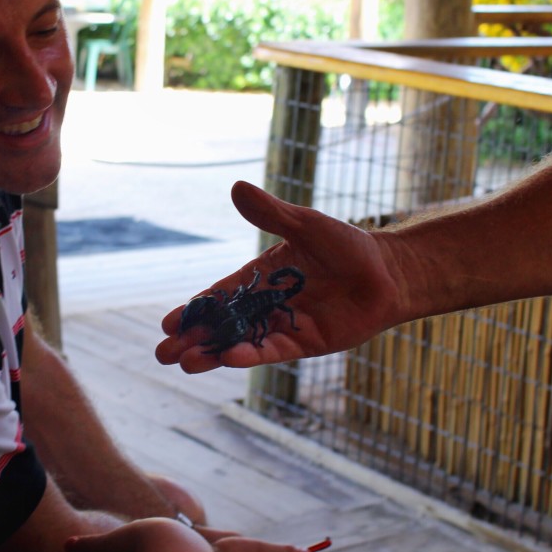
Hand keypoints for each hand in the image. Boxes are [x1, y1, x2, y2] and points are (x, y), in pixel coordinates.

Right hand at [157, 181, 405, 373]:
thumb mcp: (305, 224)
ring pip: (241, 343)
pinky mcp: (306, 343)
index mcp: (260, 277)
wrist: (388, 273)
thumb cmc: (347, 245)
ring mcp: (285, 326)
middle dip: (193, 339)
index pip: (220, 296)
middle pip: (222, 325)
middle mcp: (267, 305)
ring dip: (213, 353)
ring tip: (185, 363)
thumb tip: (237, 188)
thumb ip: (271, 214)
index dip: (195, 309)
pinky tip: (227, 357)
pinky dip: (250, 355)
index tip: (169, 322)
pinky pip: (272, 351)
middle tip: (162, 353)